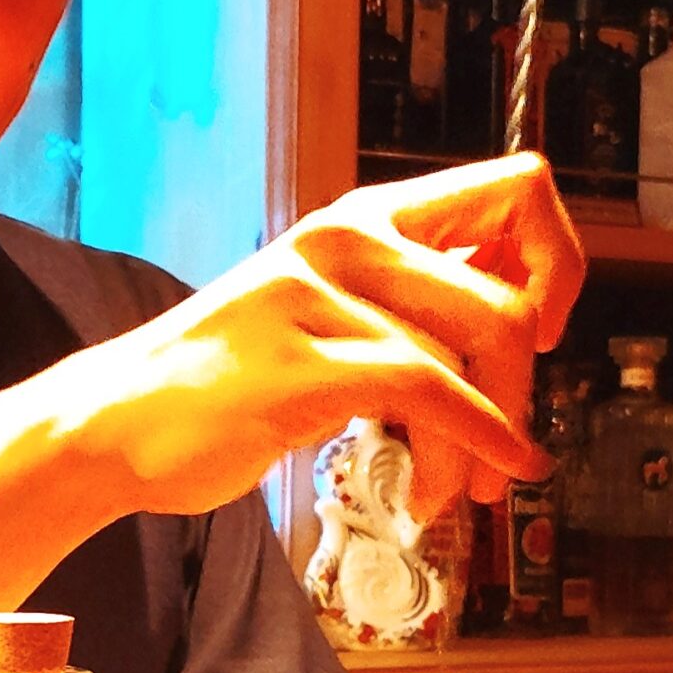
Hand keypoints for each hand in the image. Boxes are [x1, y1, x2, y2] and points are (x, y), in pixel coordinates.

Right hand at [75, 156, 585, 523]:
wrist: (117, 423)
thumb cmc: (228, 380)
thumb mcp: (327, 313)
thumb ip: (407, 305)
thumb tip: (516, 325)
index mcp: (363, 216)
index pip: (515, 185)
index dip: (555, 260)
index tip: (542, 328)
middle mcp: (346, 238)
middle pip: (506, 293)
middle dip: (526, 384)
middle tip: (509, 441)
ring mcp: (318, 297)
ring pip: (470, 354)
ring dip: (488, 436)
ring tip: (460, 486)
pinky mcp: (300, 365)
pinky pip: (429, 394)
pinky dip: (473, 444)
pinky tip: (468, 482)